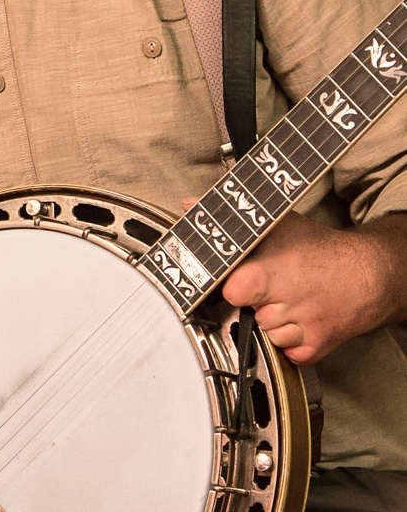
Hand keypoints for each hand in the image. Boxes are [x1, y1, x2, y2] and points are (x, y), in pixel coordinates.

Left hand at [220, 211, 393, 364]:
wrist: (368, 273)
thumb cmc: (320, 248)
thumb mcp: (277, 223)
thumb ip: (232, 221)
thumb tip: (191, 206)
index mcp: (269, 274)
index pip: (231, 291)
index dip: (230, 285)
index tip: (230, 279)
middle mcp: (285, 304)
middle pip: (248, 314)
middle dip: (253, 302)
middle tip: (267, 286)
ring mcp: (302, 329)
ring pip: (267, 334)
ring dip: (272, 321)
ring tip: (286, 299)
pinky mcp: (317, 347)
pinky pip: (288, 353)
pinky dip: (289, 341)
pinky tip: (297, 319)